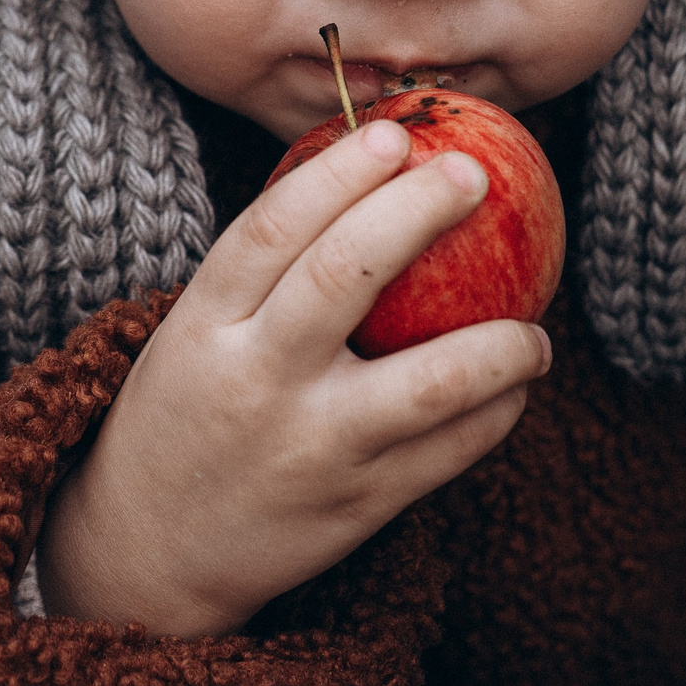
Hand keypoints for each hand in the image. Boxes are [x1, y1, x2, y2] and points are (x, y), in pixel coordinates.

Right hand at [35, 117, 551, 637]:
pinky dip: (495, 414)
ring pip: (428, 383)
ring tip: (535, 326)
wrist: (149, 552)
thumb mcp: (196, 331)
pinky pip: (448, 453)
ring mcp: (309, 448)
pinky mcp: (356, 507)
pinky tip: (514, 387)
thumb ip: (266, 271)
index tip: (394, 132)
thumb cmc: (189, 412)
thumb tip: (375, 174)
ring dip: (500, 345)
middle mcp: (254, 380)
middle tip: (474, 174)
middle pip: (344, 275)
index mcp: (204, 325)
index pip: (273, 228)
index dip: (338, 172)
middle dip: (417, 212)